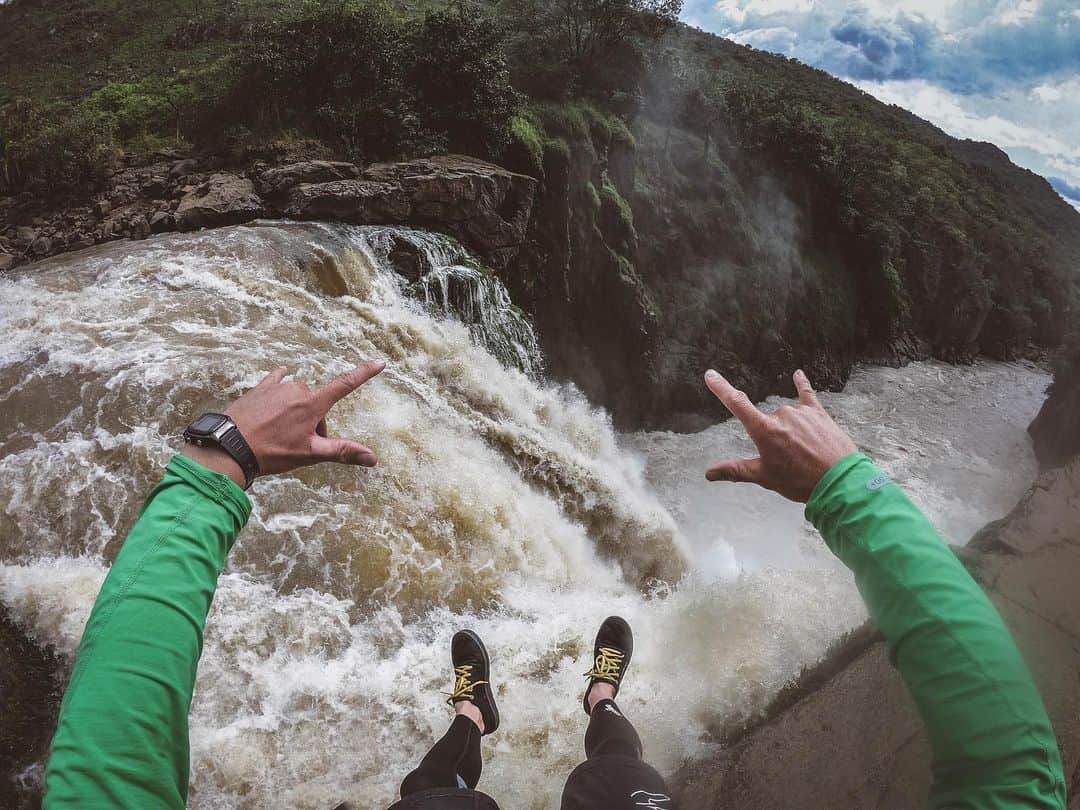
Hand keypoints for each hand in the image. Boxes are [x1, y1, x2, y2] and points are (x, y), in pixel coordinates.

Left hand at [182, 360, 384, 487]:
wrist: (230, 446)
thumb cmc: (271, 452)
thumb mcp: (310, 454)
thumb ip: (343, 452)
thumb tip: (373, 457)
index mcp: (313, 404)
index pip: (346, 385)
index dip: (364, 374)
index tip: (379, 362)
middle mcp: (298, 389)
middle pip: (317, 404)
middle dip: (315, 422)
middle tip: (299, 445)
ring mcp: (277, 387)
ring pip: (297, 398)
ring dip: (296, 414)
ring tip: (280, 437)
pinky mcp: (260, 388)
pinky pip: (277, 382)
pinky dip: (282, 389)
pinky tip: (278, 387)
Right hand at [703, 368, 856, 502]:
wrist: (839, 481)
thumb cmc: (800, 481)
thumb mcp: (765, 477)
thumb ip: (735, 470)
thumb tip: (709, 473)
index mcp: (764, 430)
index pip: (737, 404)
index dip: (722, 388)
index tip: (711, 375)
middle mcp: (781, 415)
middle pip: (766, 420)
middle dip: (772, 437)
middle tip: (787, 461)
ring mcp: (801, 412)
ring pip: (786, 416)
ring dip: (789, 430)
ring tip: (804, 454)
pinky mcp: (819, 413)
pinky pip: (807, 394)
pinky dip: (802, 384)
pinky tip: (798, 375)